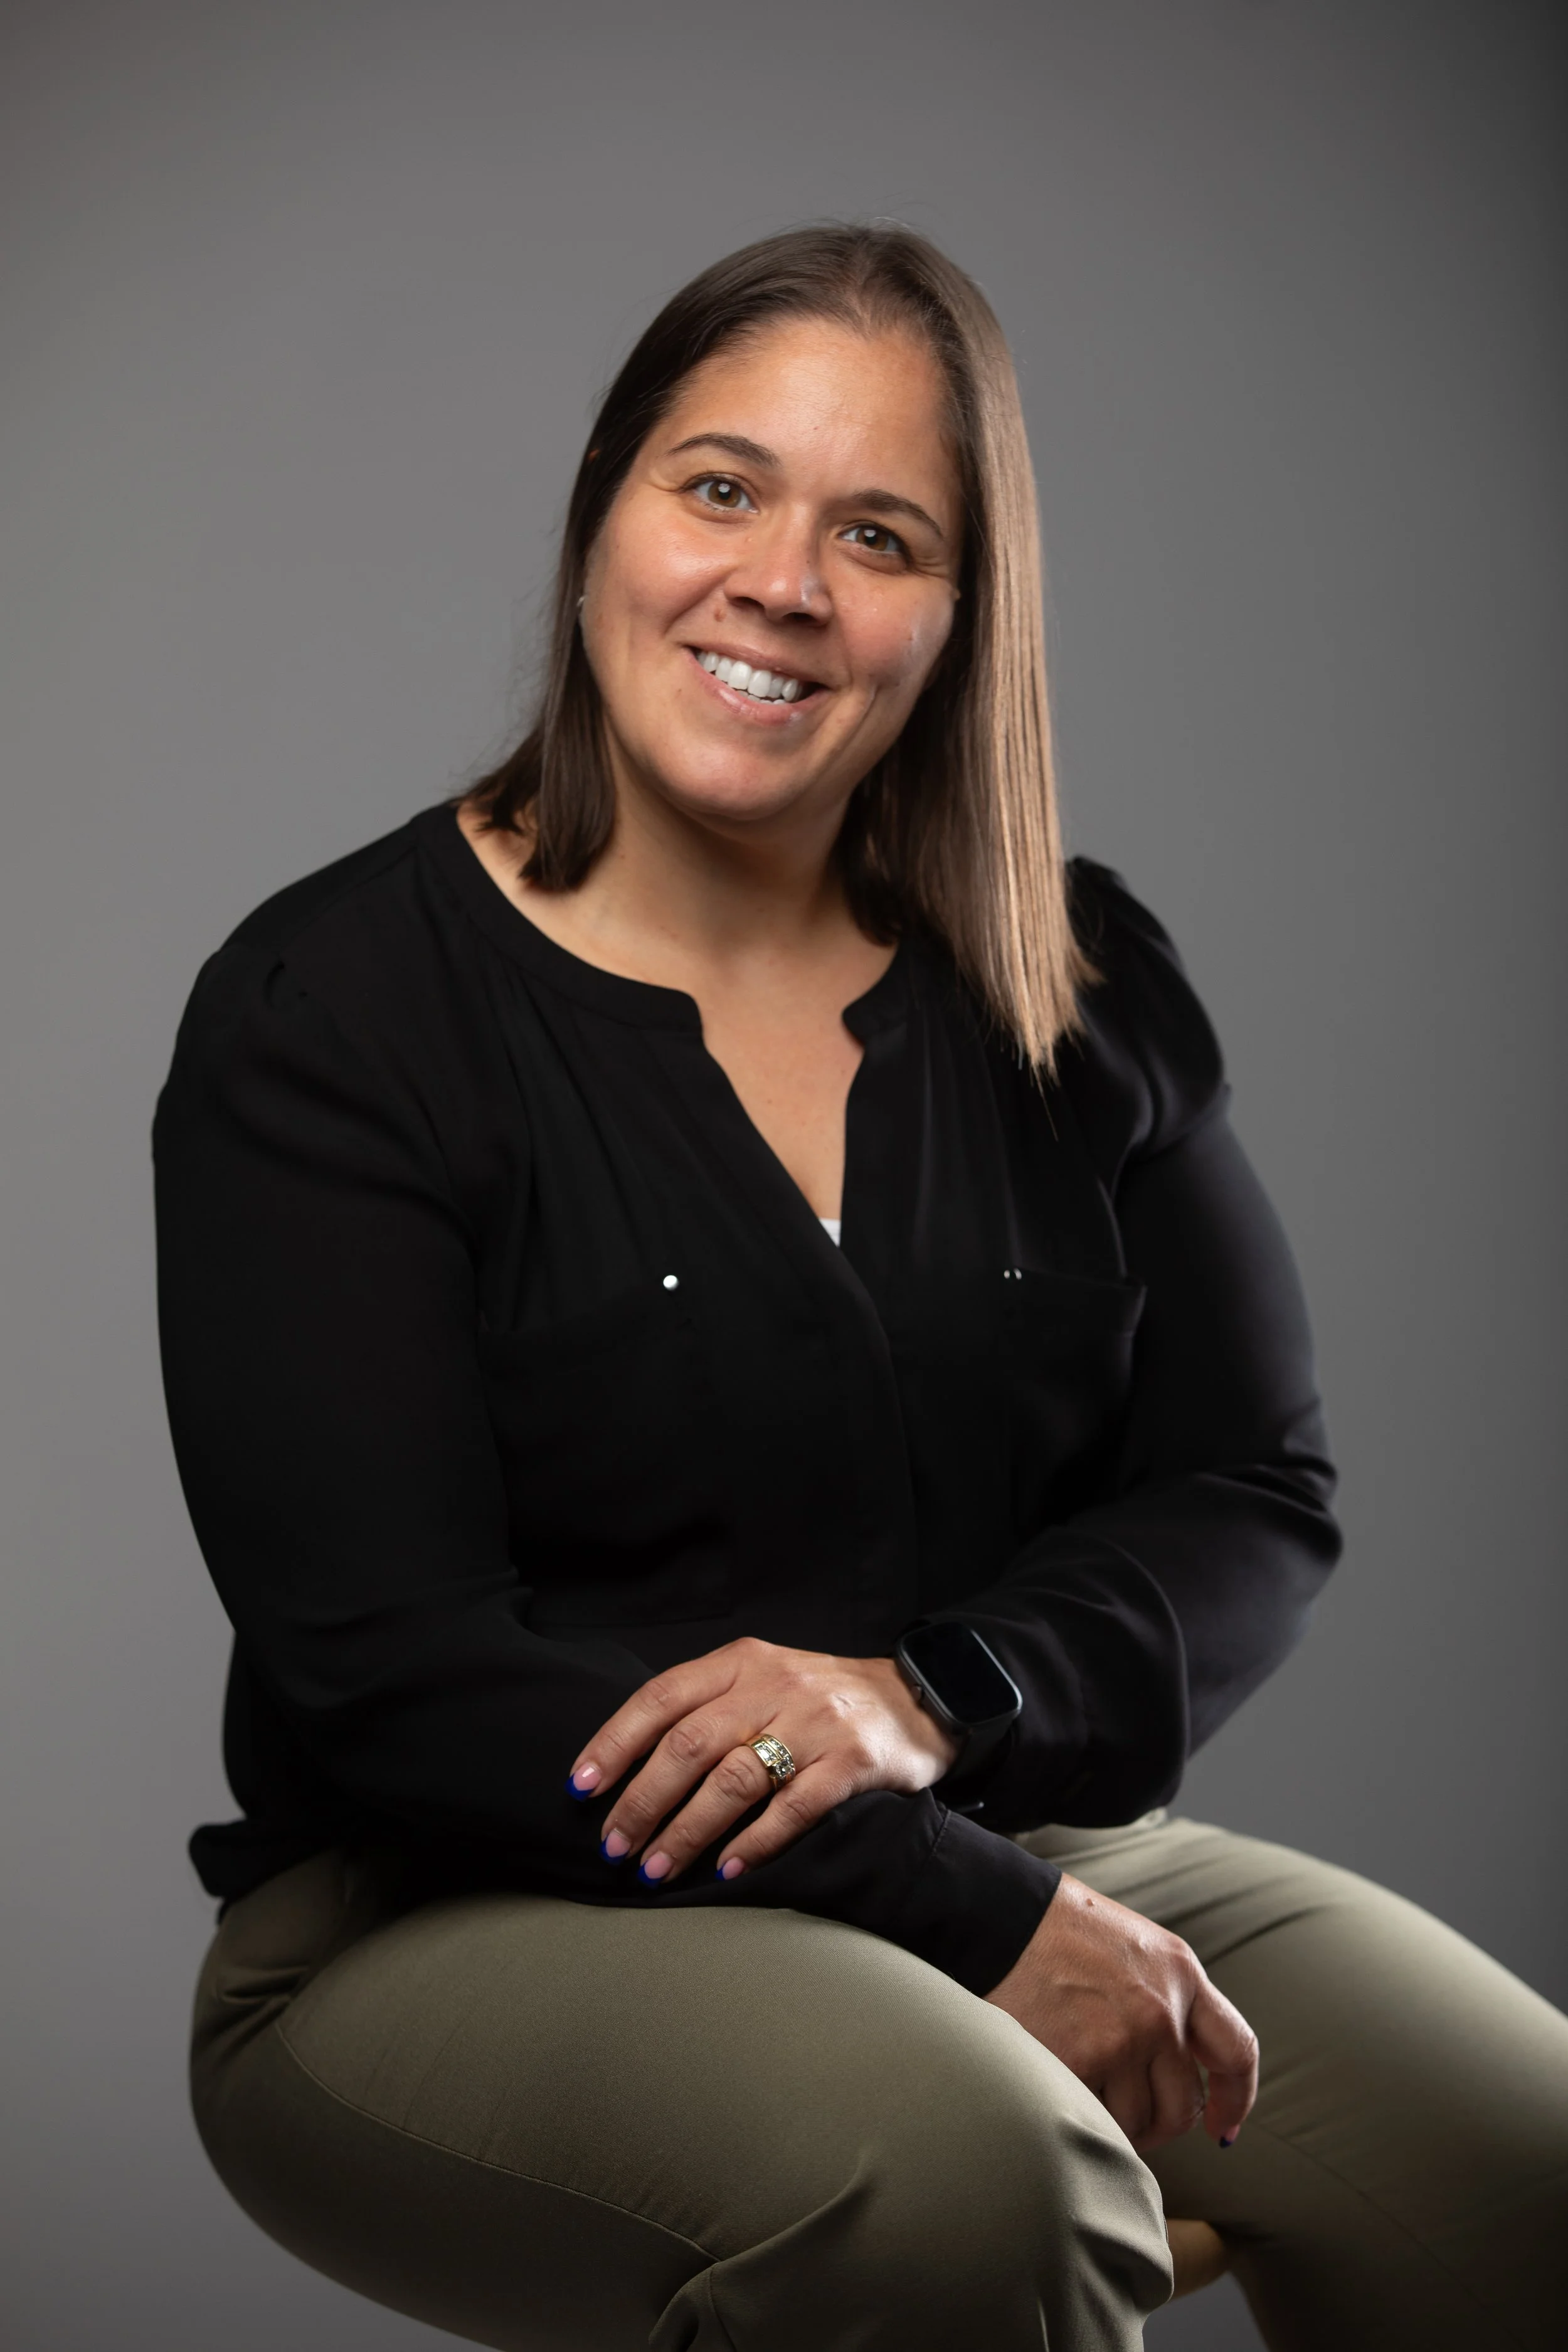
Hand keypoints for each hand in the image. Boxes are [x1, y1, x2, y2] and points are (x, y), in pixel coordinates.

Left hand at [567, 1636, 962, 1884]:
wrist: (918, 1696)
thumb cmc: (821, 1698)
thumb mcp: (762, 1680)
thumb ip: (708, 1708)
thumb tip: (629, 1766)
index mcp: (742, 1662)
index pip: (661, 1697)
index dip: (614, 1743)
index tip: (580, 1789)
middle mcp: (774, 1685)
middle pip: (689, 1745)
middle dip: (641, 1801)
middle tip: (613, 1848)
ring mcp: (815, 1722)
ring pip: (734, 1779)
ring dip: (687, 1831)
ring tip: (655, 1869)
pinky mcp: (852, 1761)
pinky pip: (793, 1807)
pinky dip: (754, 1842)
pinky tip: (727, 1870)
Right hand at [985, 1873, 1257, 2154]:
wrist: (1000, 1913)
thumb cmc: (1059, 1930)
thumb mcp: (1135, 1946)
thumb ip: (1166, 1998)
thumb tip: (1180, 2068)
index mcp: (1181, 1973)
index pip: (1237, 2050)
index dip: (1236, 2099)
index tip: (1221, 2126)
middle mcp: (1160, 2010)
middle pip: (1183, 2106)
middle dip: (1159, 2124)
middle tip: (1131, 2121)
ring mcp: (1120, 2039)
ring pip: (1136, 2122)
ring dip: (1114, 2123)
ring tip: (1084, 2094)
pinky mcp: (1077, 2062)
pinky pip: (1093, 2118)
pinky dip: (1079, 2115)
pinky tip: (1059, 2090)